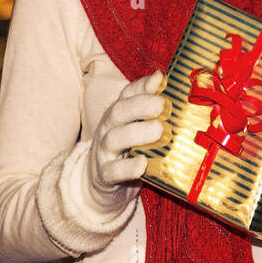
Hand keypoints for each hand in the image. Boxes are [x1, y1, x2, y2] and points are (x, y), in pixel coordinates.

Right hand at [85, 70, 166, 210]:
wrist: (98, 183)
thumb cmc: (126, 149)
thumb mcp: (135, 126)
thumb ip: (149, 107)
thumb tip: (163, 79)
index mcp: (119, 114)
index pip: (128, 94)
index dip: (143, 86)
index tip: (159, 80)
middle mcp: (109, 128)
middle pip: (119, 112)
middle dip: (140, 106)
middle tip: (161, 105)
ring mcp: (105, 152)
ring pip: (114, 139)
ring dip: (137, 133)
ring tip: (159, 130)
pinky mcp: (105, 176)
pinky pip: (113, 171)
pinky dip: (127, 167)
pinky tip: (142, 163)